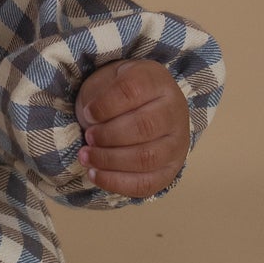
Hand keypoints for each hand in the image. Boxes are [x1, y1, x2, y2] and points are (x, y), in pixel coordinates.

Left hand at [74, 60, 189, 197]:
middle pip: (143, 127)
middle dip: (108, 135)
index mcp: (156, 81)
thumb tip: (90, 122)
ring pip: (146, 158)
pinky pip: (147, 183)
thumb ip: (99, 94)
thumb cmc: (120, 93)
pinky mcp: (171, 169)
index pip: (132, 91)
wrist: (148, 107)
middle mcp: (174, 111)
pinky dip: (117, 183)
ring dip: (110, 161)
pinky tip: (95, 175)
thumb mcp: (108, 79)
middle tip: (88, 137)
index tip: (87, 113)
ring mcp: (177, 143)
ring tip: (86, 157)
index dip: (106, 105)